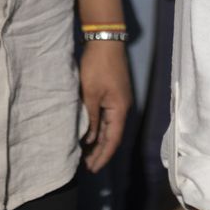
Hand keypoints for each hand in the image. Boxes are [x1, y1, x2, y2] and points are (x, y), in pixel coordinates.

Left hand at [79, 41, 131, 172]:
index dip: (103, 156)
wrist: (105, 41)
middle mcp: (122, 107)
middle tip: (88, 167)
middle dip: (101, 152)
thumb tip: (89, 139)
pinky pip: (107, 118)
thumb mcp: (90, 94)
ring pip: (110, 127)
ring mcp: (119, 100)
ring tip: (86, 155)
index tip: (92, 169)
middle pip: (113, 136)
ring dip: (99, 142)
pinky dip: (99, 129)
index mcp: (119, 109)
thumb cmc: (97, 67)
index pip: (113, 140)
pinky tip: (90, 135)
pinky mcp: (113, 94)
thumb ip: (91, 118)